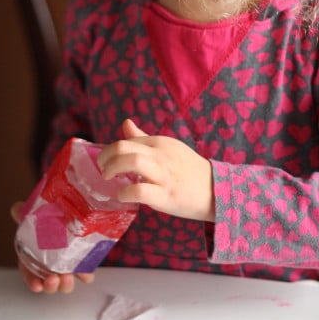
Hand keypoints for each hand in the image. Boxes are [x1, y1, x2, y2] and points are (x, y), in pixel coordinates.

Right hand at [10, 201, 94, 292]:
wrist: (64, 212)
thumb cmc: (45, 219)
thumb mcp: (33, 215)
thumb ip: (23, 213)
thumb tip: (16, 209)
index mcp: (34, 257)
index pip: (30, 274)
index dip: (33, 281)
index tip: (37, 285)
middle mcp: (50, 265)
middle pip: (49, 282)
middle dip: (51, 285)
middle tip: (53, 280)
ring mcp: (66, 265)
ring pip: (65, 282)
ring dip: (66, 284)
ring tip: (68, 277)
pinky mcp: (81, 261)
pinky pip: (84, 272)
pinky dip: (85, 274)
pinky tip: (86, 273)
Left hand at [97, 119, 214, 221]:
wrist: (215, 189)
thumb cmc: (188, 169)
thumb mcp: (167, 148)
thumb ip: (144, 138)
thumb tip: (126, 123)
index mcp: (160, 143)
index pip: (127, 140)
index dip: (110, 150)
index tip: (106, 161)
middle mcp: (160, 155)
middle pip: (124, 147)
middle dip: (106, 157)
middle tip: (102, 169)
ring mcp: (163, 175)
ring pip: (132, 162)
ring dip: (113, 169)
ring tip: (109, 179)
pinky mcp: (166, 195)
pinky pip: (141, 191)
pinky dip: (126, 193)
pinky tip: (122, 196)